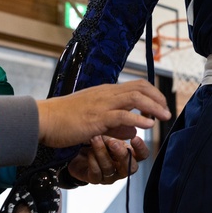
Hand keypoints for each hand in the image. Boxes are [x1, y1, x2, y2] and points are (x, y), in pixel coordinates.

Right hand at [37, 80, 169, 147]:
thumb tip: (134, 127)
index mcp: (106, 91)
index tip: (161, 105)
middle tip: (166, 111)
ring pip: (135, 98)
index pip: (136, 85)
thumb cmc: (66, 119)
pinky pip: (122, 114)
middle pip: (140, 87)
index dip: (153, 93)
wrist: (45, 119)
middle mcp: (106, 93)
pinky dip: (138, 118)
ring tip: (163, 117)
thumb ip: (116, 122)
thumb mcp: (95, 118)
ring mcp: (102, 104)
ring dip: (153, 107)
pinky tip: (147, 125)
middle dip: (157, 98)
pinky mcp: (97, 117)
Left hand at [68, 135, 149, 183]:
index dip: (141, 148)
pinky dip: (92, 160)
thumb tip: (128, 122)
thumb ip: (120, 130)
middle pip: (129, 167)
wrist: (78, 153)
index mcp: (130, 156)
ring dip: (102, 152)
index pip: (142, 155)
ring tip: (95, 138)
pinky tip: (89, 151)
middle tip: (113, 142)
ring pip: (109, 168)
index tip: (135, 138)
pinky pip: (96, 173)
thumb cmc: (98, 142)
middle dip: (121, 153)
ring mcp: (109, 176)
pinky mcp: (95, 179)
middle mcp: (122, 168)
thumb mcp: (111, 133)